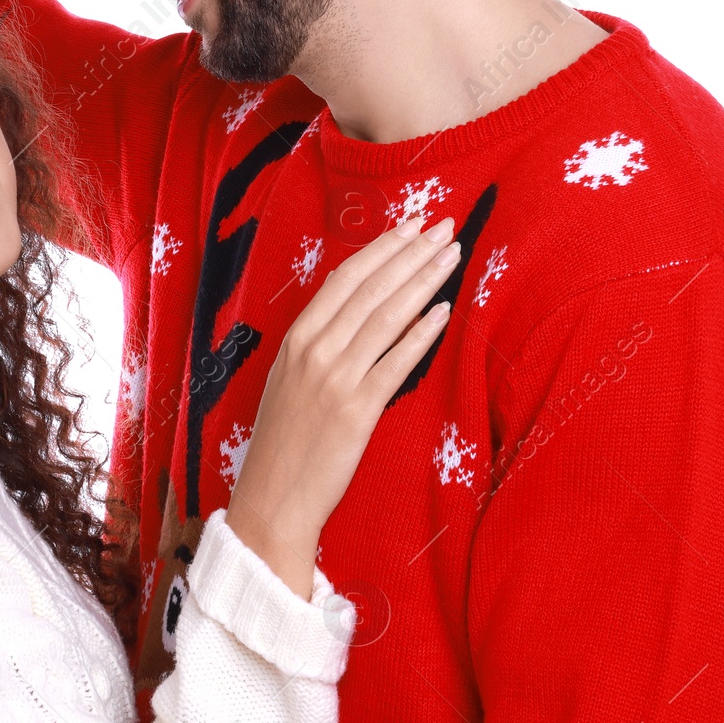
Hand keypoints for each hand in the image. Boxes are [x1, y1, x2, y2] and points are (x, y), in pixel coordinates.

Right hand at [225, 214, 458, 599]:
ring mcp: (336, 377)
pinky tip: (444, 310)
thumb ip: (318, 342)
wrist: (273, 497)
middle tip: (443, 226)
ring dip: (423, 280)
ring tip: (451, 256)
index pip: (345, 277)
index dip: (382, 247)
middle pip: (371, 288)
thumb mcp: (289, 379)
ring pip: (386, 316)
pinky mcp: (357, 410)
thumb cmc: (284, 441)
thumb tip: (354, 309)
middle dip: (411, 252)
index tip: (410, 225)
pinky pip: (396, 363)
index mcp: (297, 337)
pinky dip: (421, 333)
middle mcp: (314, 349)